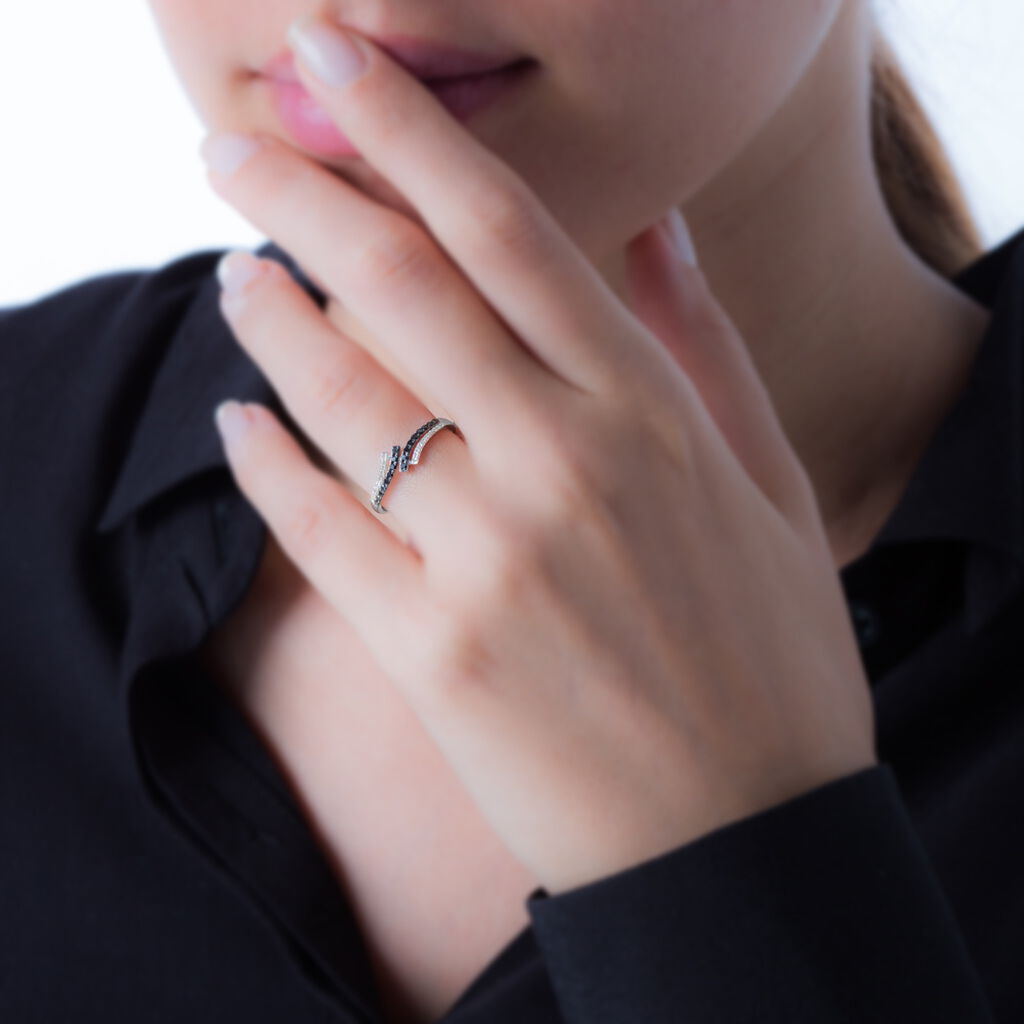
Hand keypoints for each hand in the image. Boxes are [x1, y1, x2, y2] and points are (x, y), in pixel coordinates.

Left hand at [200, 11, 877, 895]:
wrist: (742, 837)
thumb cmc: (769, 660)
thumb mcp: (767, 487)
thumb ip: (705, 346)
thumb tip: (653, 228)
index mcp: (648, 415)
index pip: (507, 230)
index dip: (409, 131)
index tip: (338, 60)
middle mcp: (559, 466)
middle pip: (400, 286)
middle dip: (301, 195)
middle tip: (235, 150)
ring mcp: (485, 560)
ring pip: (342, 396)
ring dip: (269, 316)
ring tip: (234, 274)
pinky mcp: (429, 652)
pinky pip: (317, 530)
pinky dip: (264, 464)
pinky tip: (236, 421)